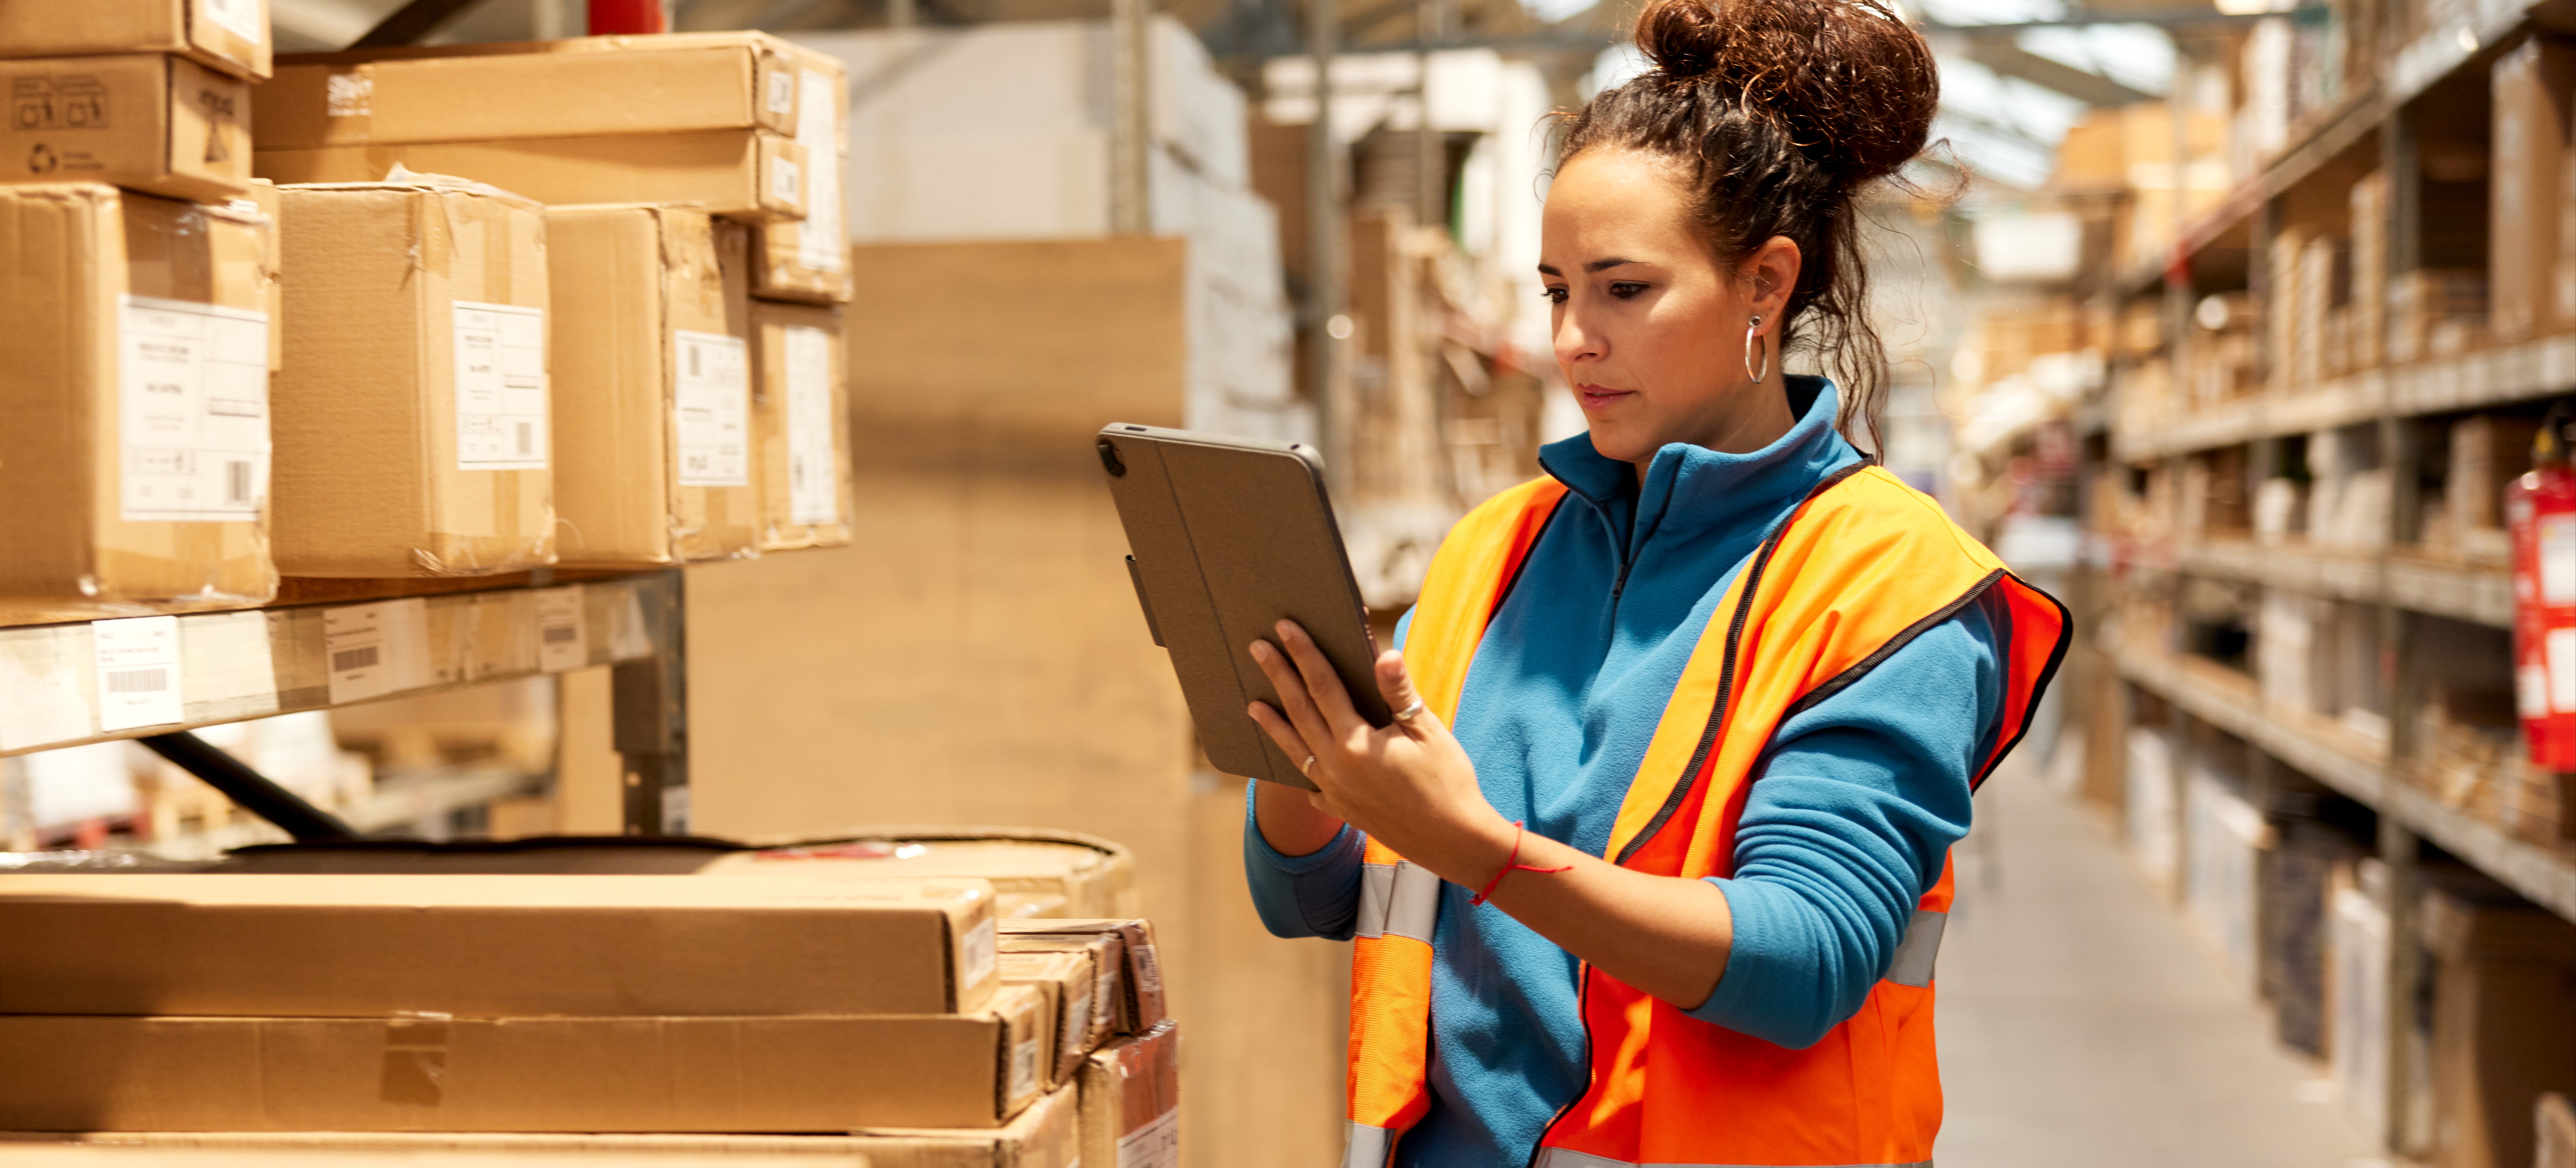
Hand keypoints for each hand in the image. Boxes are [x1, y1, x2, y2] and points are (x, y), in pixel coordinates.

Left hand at [1246, 620, 1513, 884]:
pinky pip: (1308, 783)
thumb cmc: (1448, 781)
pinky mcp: (1341, 810)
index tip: (1286, 627)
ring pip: (1294, 749)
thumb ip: (1399, 692)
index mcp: (1357, 743)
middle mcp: (1336, 768)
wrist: (1454, 842)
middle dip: (1278, 676)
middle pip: (1299, 711)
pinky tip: (1293, 759)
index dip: (1304, 653)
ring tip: (1253, 705)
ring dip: (1273, 724)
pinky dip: (1297, 766)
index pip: (1322, 686)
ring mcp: (1334, 792)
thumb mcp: (1427, 731)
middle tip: (1258, 648)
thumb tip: (1385, 654)